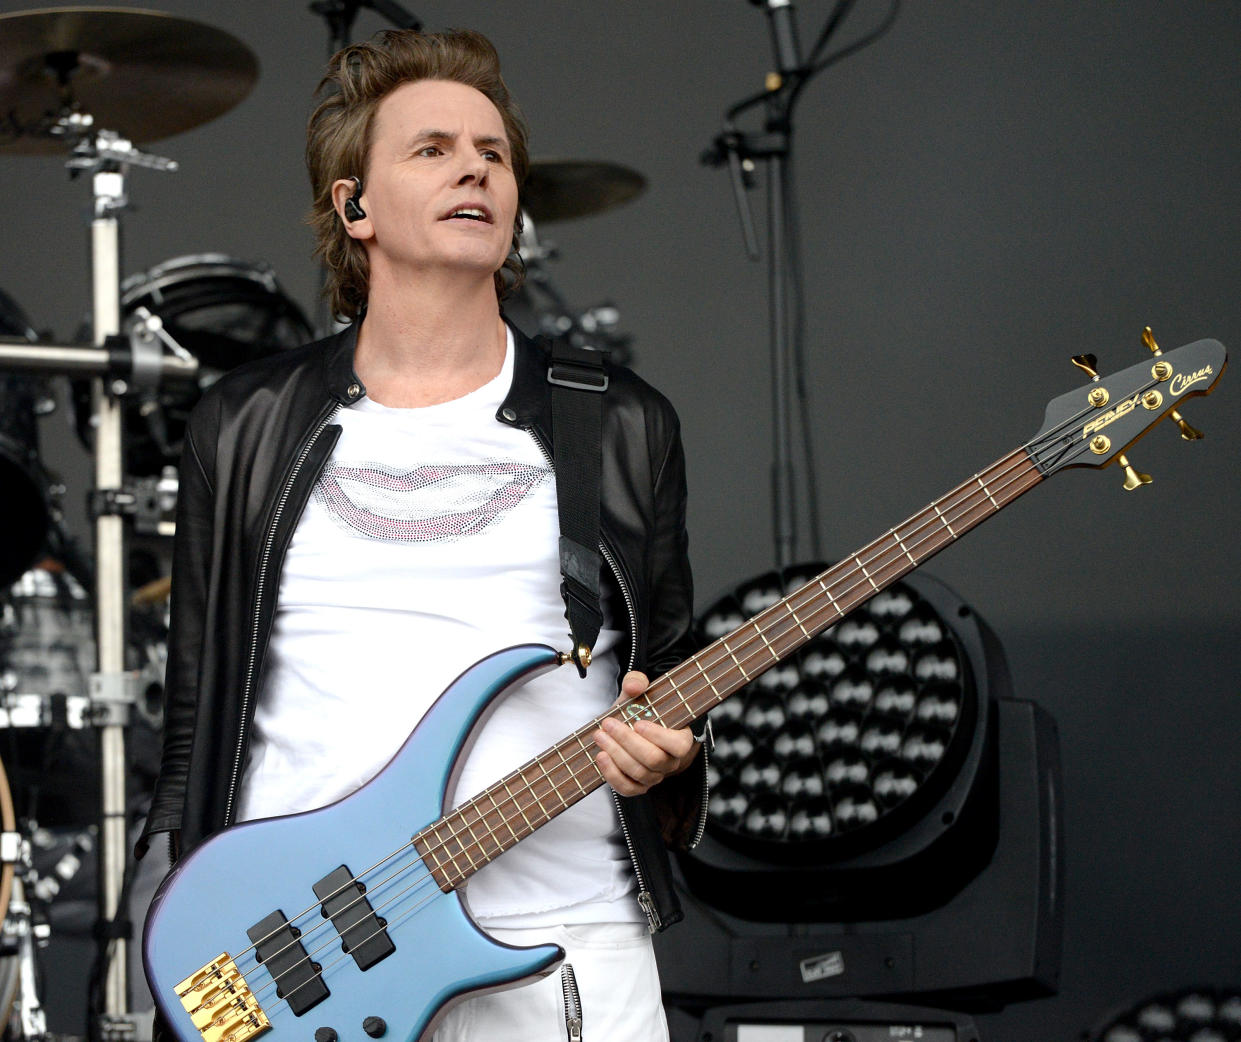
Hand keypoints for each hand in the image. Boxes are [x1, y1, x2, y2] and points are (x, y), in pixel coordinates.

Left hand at [593, 670, 698, 795]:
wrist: (632, 728)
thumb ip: (638, 682)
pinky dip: (612, 774)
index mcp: (680, 739)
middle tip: (608, 724)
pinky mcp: (637, 786)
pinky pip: (627, 789)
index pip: (678, 745)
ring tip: (599, 735)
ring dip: (615, 753)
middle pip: (653, 759)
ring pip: (638, 773)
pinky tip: (601, 756)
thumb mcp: (640, 692)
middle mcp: (670, 762)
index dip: (658, 736)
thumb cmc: (640, 711)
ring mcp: (654, 777)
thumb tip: (634, 686)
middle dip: (627, 741)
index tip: (637, 723)